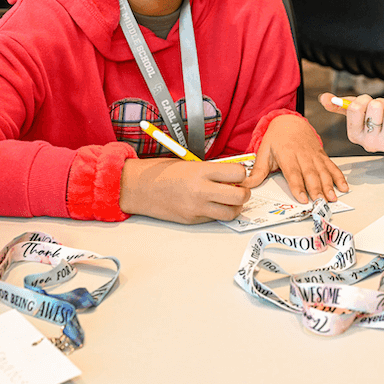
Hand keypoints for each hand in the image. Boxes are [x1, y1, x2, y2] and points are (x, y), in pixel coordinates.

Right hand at [119, 157, 249, 223]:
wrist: (138, 188)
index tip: (238, 174)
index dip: (242, 174)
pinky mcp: (192, 220)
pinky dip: (218, 212)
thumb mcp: (189, 163)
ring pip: (232, 212)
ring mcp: (197, 208)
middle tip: (240, 189)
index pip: (238, 173)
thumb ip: (211, 170)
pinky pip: (215, 218)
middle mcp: (201, 190)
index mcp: (201, 171)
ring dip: (235, 206)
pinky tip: (211, 204)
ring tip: (228, 200)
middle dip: (245, 193)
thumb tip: (233, 177)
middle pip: (240, 196)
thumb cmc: (161, 172)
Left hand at [243, 113, 347, 204]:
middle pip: (310, 173)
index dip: (298, 186)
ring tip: (331, 198)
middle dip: (316, 188)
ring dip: (328, 185)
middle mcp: (302, 154)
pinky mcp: (322, 155)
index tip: (302, 198)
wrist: (290, 121)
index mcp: (287, 153)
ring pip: (323, 171)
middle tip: (320, 201)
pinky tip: (343, 187)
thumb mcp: (263, 151)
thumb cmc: (276, 138)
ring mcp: (314, 155)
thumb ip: (258, 170)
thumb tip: (246, 185)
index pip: (293, 172)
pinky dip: (339, 177)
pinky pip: (332, 167)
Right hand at [319, 92, 383, 153]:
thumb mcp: (360, 114)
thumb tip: (324, 98)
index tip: (368, 103)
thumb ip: (341, 105)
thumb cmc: (381, 122)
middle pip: (375, 106)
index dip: (364, 99)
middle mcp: (370, 143)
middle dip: (382, 103)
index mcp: (355, 135)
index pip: (355, 108)